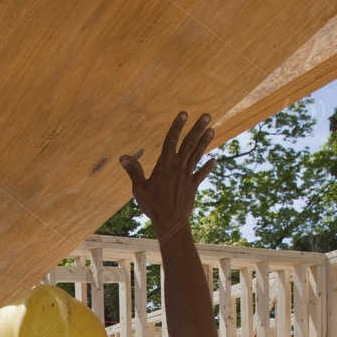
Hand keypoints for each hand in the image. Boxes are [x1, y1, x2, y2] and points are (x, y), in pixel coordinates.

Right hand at [120, 112, 214, 235]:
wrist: (170, 223)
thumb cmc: (152, 206)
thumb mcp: (139, 188)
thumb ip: (133, 170)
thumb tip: (122, 157)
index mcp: (165, 165)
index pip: (171, 140)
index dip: (177, 126)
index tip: (184, 113)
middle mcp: (178, 167)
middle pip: (189, 143)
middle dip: (197, 128)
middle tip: (206, 115)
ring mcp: (187, 176)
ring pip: (197, 155)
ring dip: (205, 141)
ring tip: (211, 129)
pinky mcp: (192, 187)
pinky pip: (200, 174)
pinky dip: (207, 167)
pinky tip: (214, 160)